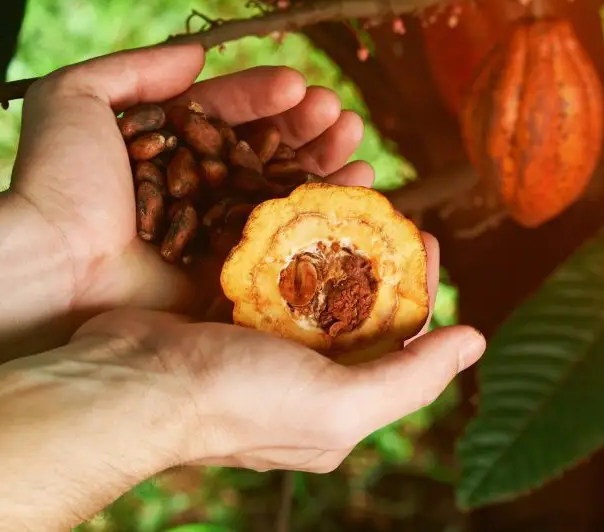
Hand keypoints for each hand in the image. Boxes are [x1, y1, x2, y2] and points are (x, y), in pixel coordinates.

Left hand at [10, 43, 371, 317]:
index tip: (297, 85)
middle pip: (260, 149)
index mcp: (162, 146)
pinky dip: (323, 212)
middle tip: (338, 113)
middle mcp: (192, 186)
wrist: (48, 266)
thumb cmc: (56, 181)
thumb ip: (135, 67)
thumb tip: (197, 56)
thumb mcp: (75, 96)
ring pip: (280, 189)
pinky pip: (285, 238)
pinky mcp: (228, 274)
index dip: (262, 96)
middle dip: (304, 127)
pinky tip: (357, 184)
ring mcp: (212, 231)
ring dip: (322, 161)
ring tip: (353, 138)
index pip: (224, 113)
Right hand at [71, 239, 485, 472]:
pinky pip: (269, 271)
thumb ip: (410, 378)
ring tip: (347, 198)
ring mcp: (262, 343)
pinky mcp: (224, 311)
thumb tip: (475, 342)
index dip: (419, 287)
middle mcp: (304, 378)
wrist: (128, 385)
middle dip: (378, 257)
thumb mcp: (337, 405)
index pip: (399, 341)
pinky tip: (294, 208)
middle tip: (390, 209)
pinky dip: (286, 243)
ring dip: (333, 241)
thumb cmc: (236, 403)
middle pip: (358, 308)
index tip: (425, 237)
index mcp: (338, 405)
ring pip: (313, 284)